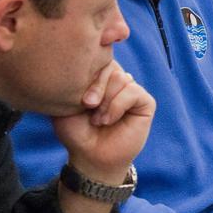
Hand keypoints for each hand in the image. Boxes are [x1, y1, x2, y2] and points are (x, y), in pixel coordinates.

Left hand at [52, 61, 154, 183]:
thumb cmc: (77, 132)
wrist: (90, 157)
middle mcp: (117, 80)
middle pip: (109, 64)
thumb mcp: (66, 103)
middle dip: (95, 86)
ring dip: (106, 101)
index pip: (97, 56)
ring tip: (97, 119)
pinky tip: (108, 120)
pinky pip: (133, 92)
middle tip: (87, 105)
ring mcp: (131, 90)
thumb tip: (84, 60)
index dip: (86, 72)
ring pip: (121, 78)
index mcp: (100, 76)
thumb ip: (74, 80)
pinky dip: (117, 106)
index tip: (75, 96)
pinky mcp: (145, 103)